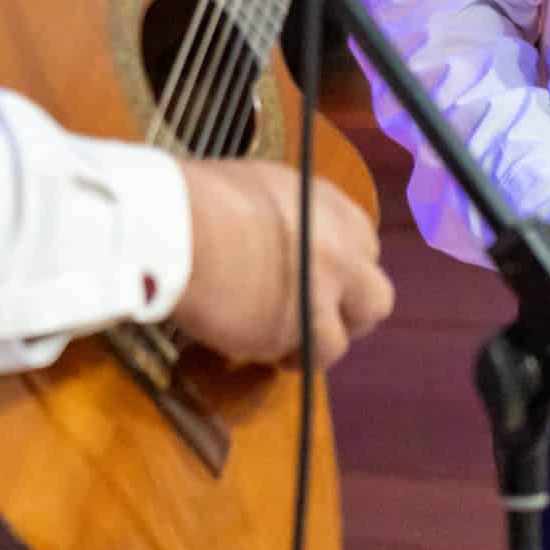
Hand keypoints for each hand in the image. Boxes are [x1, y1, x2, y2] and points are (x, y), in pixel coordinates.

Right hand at [172, 157, 393, 367]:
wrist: (175, 227)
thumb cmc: (191, 200)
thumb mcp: (250, 190)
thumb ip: (278, 217)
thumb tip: (268, 235)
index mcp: (324, 203)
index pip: (363, 244)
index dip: (343, 268)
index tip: (319, 279)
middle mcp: (338, 246)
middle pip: (374, 296)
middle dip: (349, 312)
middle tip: (316, 319)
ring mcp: (325, 290)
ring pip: (347, 334)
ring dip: (317, 342)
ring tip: (282, 346)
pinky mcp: (302, 328)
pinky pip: (314, 356)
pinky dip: (292, 360)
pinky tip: (262, 353)